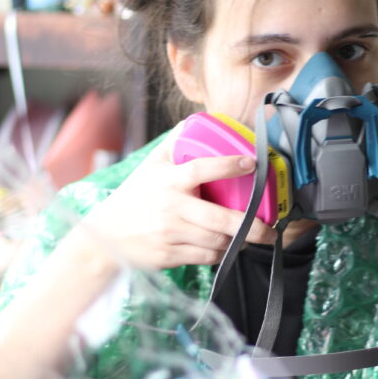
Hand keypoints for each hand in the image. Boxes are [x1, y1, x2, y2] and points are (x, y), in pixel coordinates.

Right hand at [82, 132, 277, 269]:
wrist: (107, 235)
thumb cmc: (135, 196)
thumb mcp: (151, 165)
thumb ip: (174, 142)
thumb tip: (197, 121)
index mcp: (169, 181)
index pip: (201, 170)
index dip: (228, 165)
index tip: (252, 163)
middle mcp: (172, 208)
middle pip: (220, 219)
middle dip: (252, 227)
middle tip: (270, 230)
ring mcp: (171, 234)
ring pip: (217, 242)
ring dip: (238, 242)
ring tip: (250, 237)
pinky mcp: (170, 255)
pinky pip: (206, 257)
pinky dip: (222, 253)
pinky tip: (227, 247)